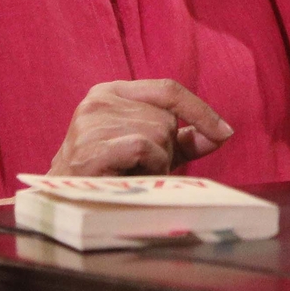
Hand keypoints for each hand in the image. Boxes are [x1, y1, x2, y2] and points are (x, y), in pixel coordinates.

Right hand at [49, 80, 232, 176]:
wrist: (64, 201)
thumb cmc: (109, 173)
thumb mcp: (150, 150)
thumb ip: (182, 139)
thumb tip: (223, 133)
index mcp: (112, 91)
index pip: (168, 89)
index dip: (200, 110)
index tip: (225, 132)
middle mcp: (98, 99)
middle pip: (165, 117)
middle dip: (165, 148)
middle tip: (140, 168)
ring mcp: (90, 121)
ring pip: (158, 134)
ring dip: (156, 162)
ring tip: (130, 173)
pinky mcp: (89, 147)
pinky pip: (144, 147)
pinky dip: (149, 165)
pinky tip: (130, 176)